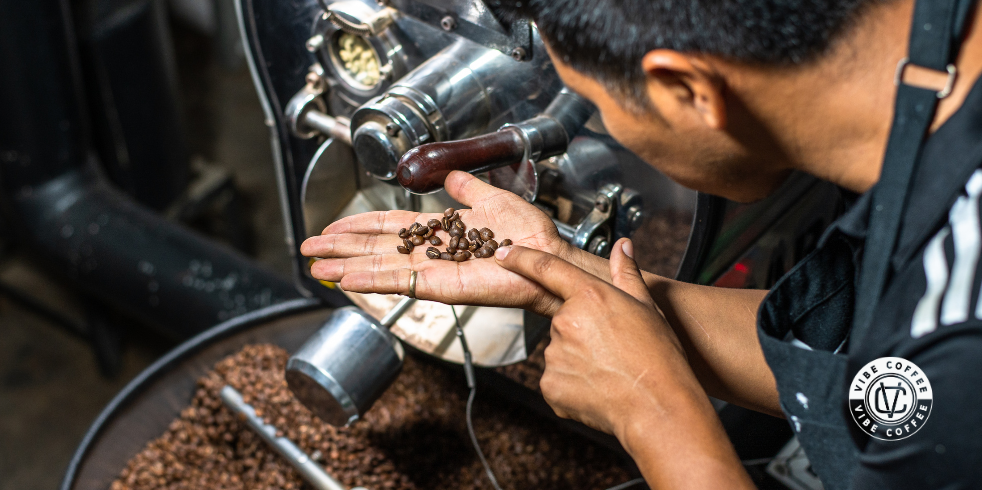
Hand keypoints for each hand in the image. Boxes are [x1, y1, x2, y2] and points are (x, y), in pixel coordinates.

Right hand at [300, 171, 573, 314]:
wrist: (547, 253)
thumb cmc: (529, 232)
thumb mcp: (491, 198)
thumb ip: (466, 189)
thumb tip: (451, 176)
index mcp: (439, 231)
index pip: (389, 229)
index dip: (359, 227)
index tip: (332, 227)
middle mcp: (431, 253)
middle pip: (375, 249)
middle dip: (341, 248)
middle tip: (308, 249)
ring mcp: (433, 271)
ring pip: (381, 268)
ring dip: (346, 266)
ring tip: (317, 268)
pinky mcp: (442, 286)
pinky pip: (402, 283)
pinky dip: (373, 280)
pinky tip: (347, 279)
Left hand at [493, 237, 695, 436]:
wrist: (657, 406)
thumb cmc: (658, 358)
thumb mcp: (647, 307)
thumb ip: (627, 274)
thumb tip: (623, 247)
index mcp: (589, 297)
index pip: (546, 268)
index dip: (521, 258)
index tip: (504, 253)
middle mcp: (566, 322)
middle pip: (563, 320)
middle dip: (582, 331)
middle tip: (612, 347)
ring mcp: (554, 355)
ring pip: (560, 350)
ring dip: (578, 358)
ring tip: (609, 370)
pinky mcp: (549, 384)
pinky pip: (556, 378)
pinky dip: (573, 383)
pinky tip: (597, 387)